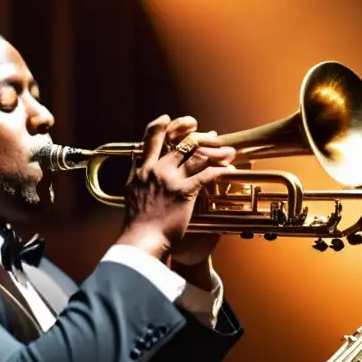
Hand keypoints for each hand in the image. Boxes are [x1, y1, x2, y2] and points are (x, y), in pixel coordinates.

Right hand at [117, 115, 235, 260]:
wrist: (141, 241)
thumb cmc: (138, 223)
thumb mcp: (131, 194)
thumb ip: (136, 177)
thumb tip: (137, 164)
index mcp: (141, 170)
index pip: (151, 137)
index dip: (163, 125)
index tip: (171, 119)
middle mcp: (155, 170)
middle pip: (180, 142)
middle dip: (200, 135)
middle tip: (212, 135)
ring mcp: (169, 180)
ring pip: (197, 155)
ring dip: (217, 151)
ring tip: (229, 151)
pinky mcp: (184, 192)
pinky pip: (207, 175)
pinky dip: (221, 170)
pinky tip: (229, 170)